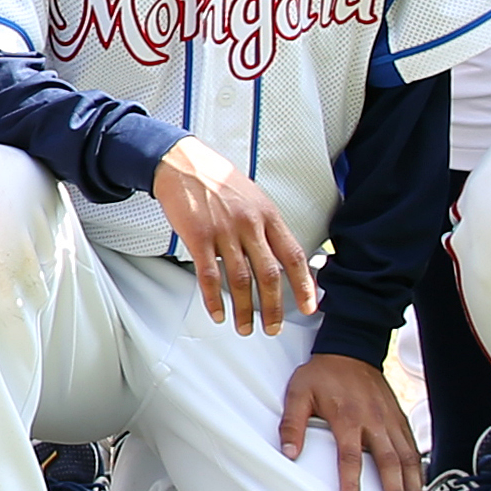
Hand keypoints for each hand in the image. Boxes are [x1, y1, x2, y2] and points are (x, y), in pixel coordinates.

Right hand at [152, 138, 317, 334]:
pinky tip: (217, 313)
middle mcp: (249, 224)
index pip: (293, 256)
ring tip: (244, 327)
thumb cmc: (218, 180)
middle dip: (273, 308)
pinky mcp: (197, 236)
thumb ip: (267, 227)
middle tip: (273, 328)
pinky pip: (208, 275)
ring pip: (239, 279)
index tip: (308, 307)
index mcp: (267, 215)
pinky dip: (213, 299)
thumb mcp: (254, 198)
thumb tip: (281, 257)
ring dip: (243, 309)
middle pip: (269, 274)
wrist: (182, 162)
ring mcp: (223, 231)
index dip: (304, 285)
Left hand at [279, 351, 424, 490]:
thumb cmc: (322, 375)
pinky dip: (419, 472)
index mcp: (348, 417)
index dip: (351, 483)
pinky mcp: (400, 419)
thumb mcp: (298, 393)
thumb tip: (288, 452)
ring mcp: (391, 421)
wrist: (349, 350)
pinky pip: (414, 449)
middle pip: (389, 462)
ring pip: (408, 459)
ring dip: (414, 488)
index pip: (350, 457)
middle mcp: (375, 421)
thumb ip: (292, 423)